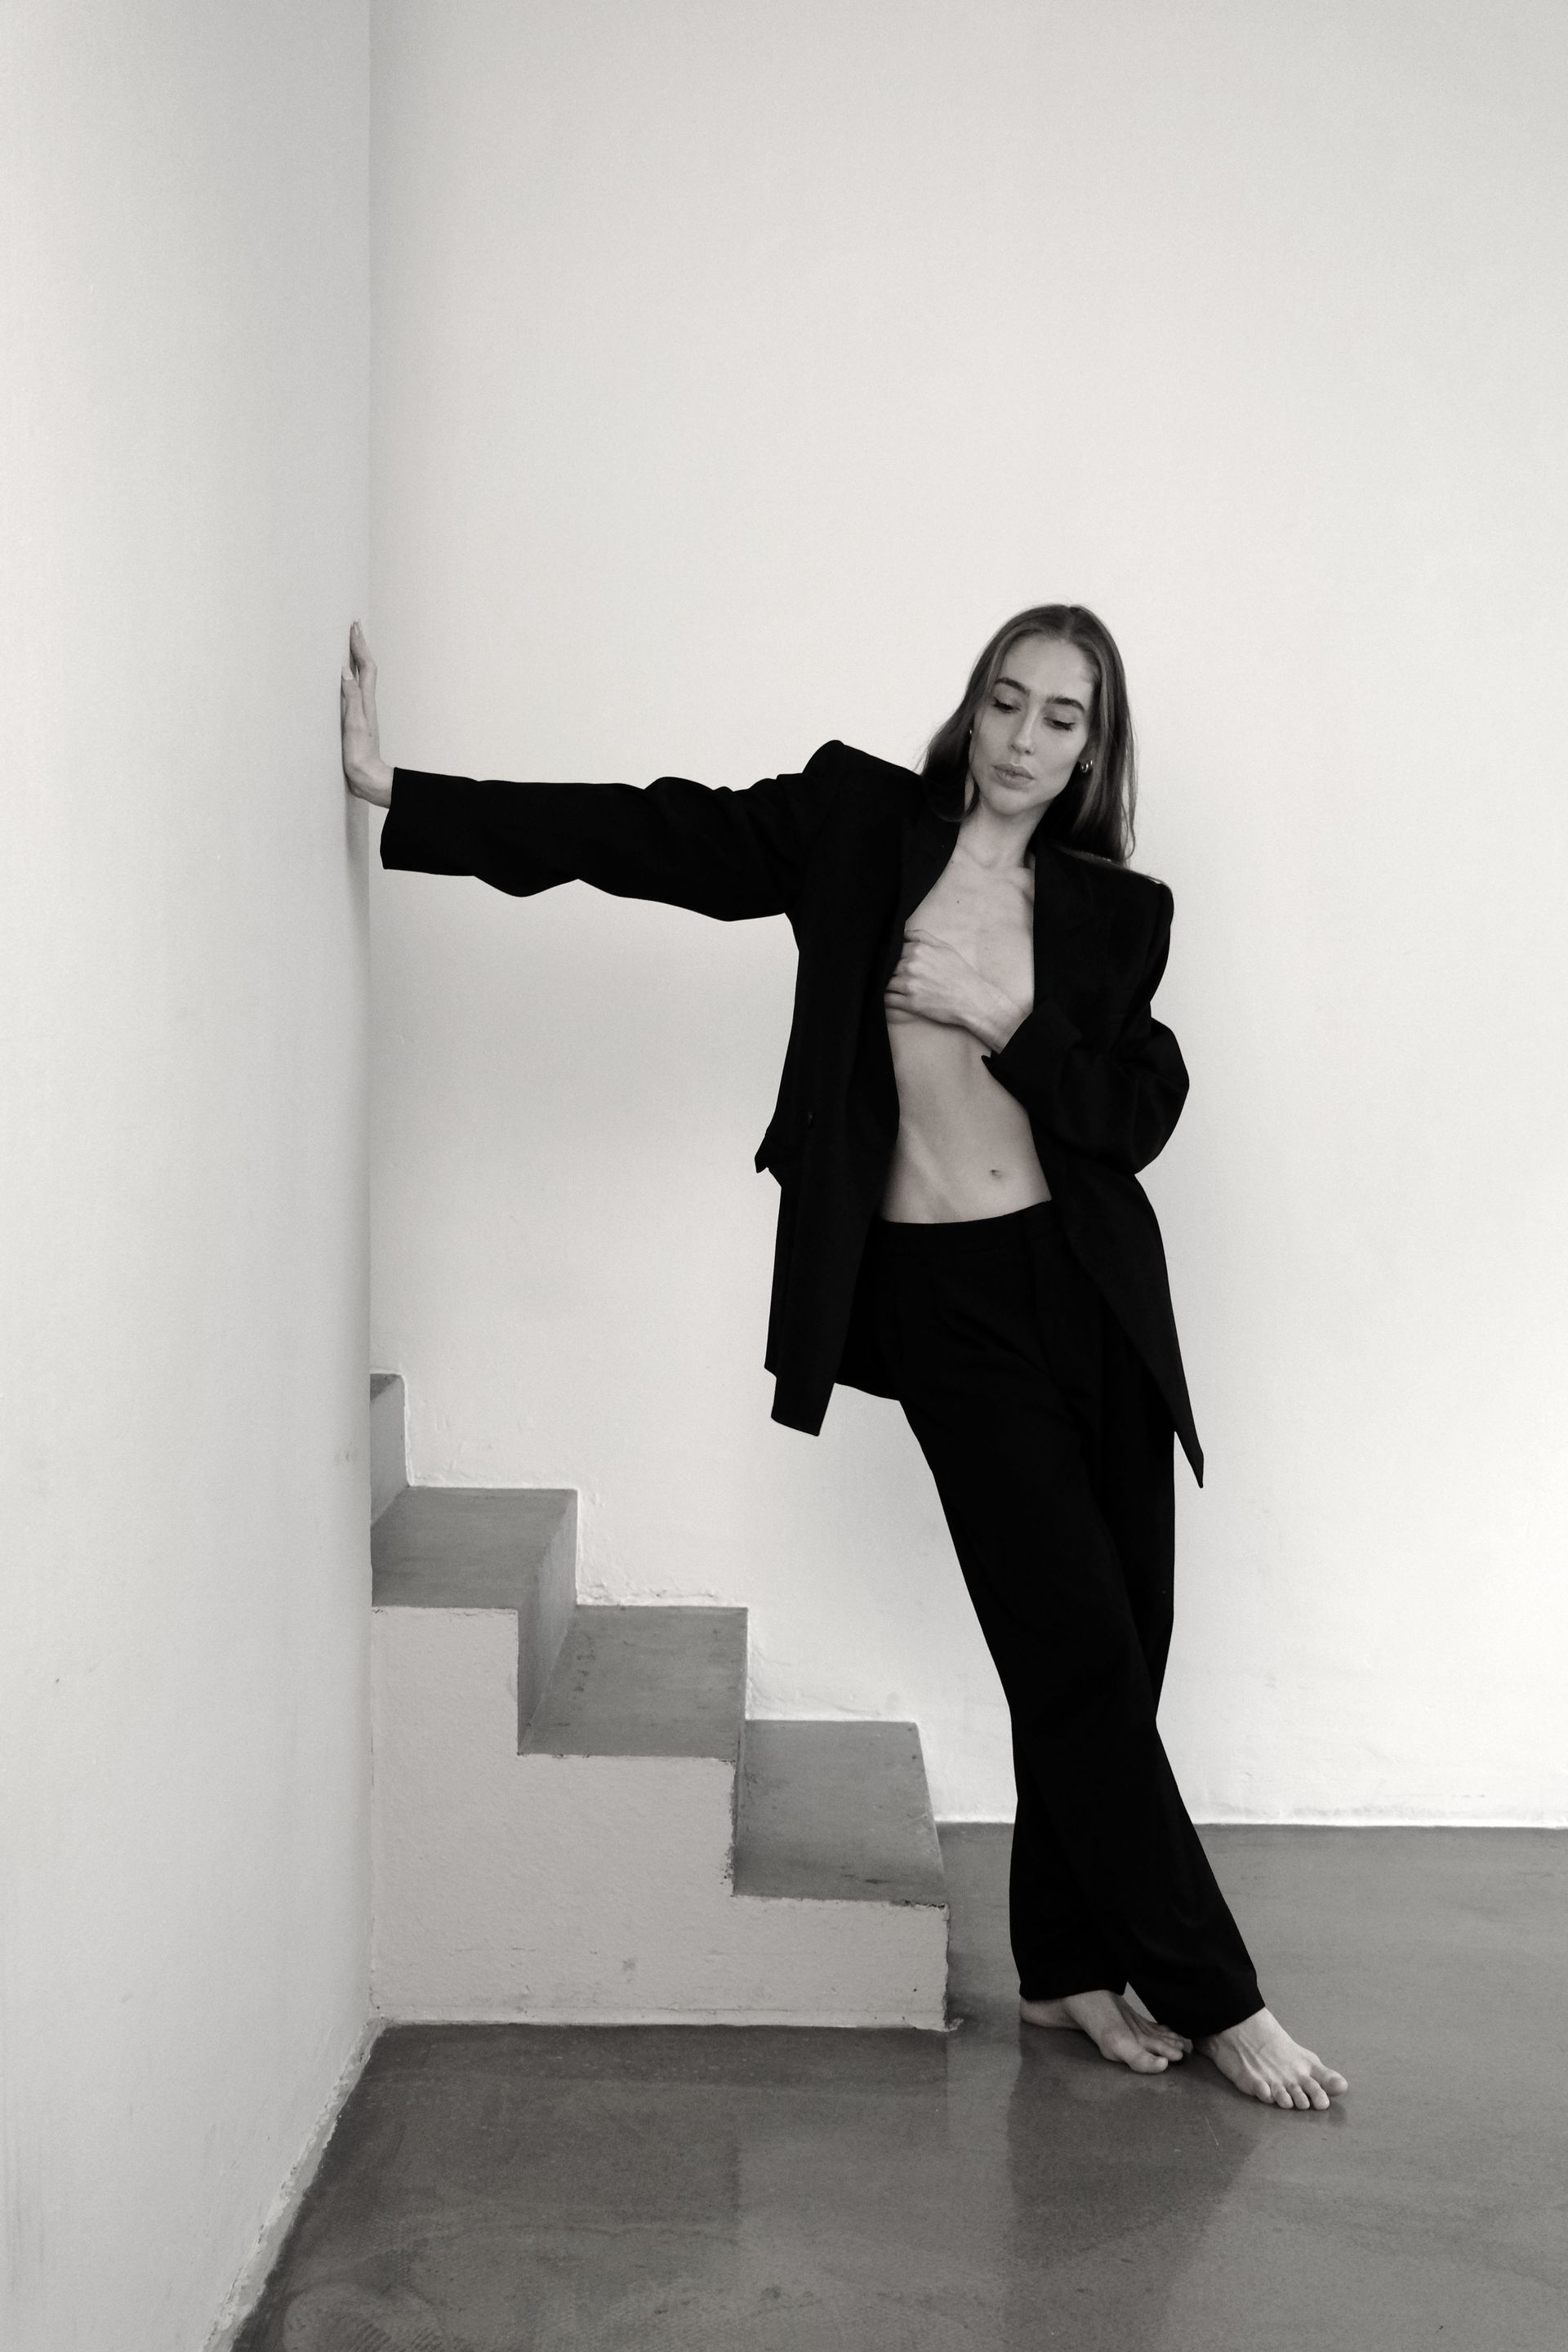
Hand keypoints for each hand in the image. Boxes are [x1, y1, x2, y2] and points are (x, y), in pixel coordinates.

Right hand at [341, 620, 392, 805]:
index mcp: (366, 702)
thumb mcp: (353, 724)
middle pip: (365, 669)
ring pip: (360, 679)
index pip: (365, 667)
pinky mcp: (356, 721)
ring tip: (349, 646)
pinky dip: (349, 678)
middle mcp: (366, 704)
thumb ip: (351, 698)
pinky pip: (354, 692)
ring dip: (356, 660)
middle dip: (359, 647)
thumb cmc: (359, 755)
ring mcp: (362, 712)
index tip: (354, 627)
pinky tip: (343, 680)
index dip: (360, 646)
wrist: (367, 777)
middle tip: (354, 628)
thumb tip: (345, 670)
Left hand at [883, 928, 1025, 1051]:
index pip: (893, 950)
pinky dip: (888, 999)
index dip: (894, 957)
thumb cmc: (960, 973)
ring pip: (886, 982)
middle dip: (890, 971)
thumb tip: (904, 933)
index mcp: (918, 950)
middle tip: (897, 976)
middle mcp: (911, 966)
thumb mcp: (945, 948)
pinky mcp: (910, 1004)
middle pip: (887, 967)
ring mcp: (909, 985)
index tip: (897, 963)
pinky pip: (888, 1000)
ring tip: (897, 988)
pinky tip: (894, 998)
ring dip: (889, 985)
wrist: (972, 999)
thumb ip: (922, 937)